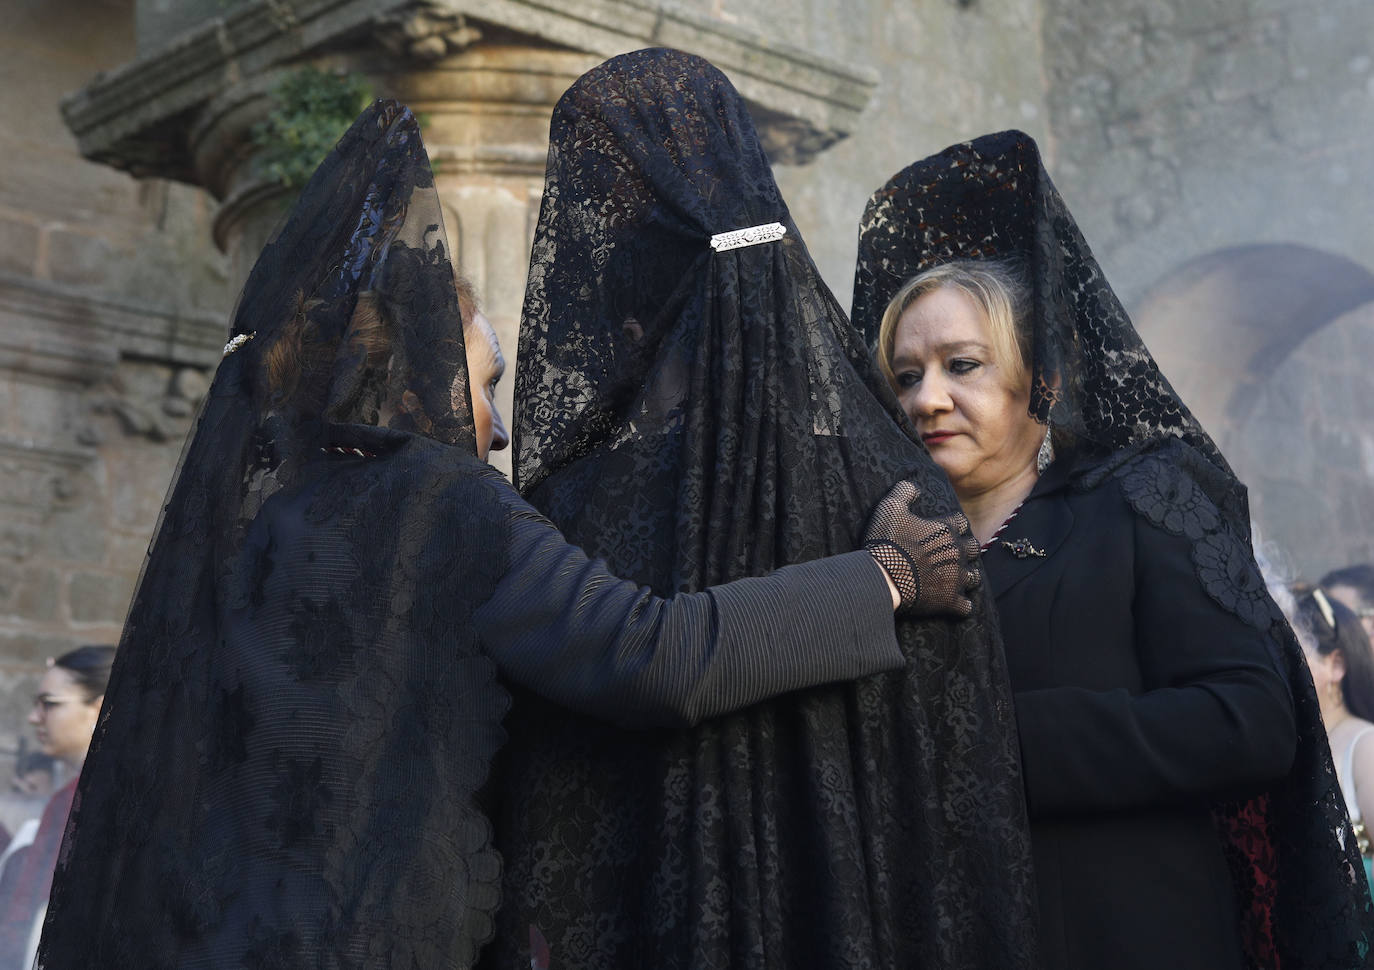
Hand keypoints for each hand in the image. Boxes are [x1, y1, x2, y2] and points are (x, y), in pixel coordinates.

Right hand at [863, 481, 980, 616]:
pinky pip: (966, 607)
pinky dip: (961, 606)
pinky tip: (953, 604)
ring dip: (966, 577)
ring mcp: (956, 579)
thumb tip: (914, 485)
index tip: (944, 530)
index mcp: (945, 530)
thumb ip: (904, 492)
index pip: (960, 523)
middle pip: (973, 548)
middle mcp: (956, 553)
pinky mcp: (951, 601)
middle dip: (965, 550)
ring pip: (974, 578)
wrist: (883, 577)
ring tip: (954, 580)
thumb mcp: (890, 508)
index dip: (953, 526)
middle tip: (951, 555)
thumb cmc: (887, 542)